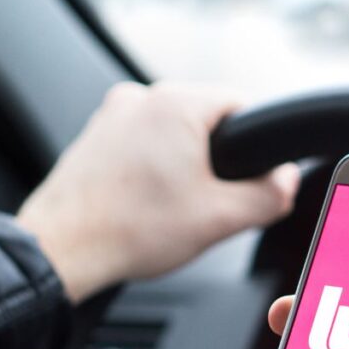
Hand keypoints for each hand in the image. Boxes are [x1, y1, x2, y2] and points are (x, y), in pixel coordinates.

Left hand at [17, 82, 298, 302]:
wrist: (61, 250)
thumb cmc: (131, 230)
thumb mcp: (221, 219)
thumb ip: (270, 195)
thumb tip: (286, 180)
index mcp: (176, 104)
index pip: (242, 104)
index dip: (255, 146)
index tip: (249, 179)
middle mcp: (141, 98)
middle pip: (207, 120)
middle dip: (216, 160)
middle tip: (208, 203)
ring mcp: (112, 115)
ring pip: (173, 134)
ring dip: (184, 166)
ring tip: (172, 208)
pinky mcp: (95, 136)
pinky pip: (143, 144)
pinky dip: (153, 170)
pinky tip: (146, 206)